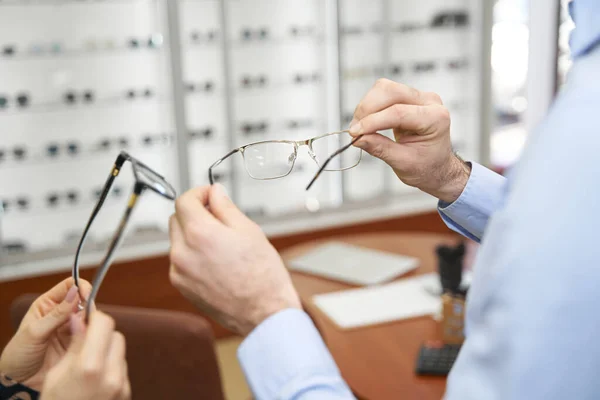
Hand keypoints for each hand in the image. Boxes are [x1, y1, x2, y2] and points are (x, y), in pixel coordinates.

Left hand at [0, 278, 91, 389]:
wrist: (19, 383)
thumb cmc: (18, 356)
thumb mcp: (34, 332)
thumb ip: (56, 314)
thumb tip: (75, 293)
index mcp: (47, 305)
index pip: (69, 286)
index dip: (80, 286)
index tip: (86, 294)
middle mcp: (61, 314)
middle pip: (83, 300)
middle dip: (87, 306)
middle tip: (85, 317)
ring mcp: (71, 328)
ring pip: (89, 317)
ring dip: (89, 322)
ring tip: (82, 332)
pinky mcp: (78, 342)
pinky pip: (90, 333)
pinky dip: (91, 335)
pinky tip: (84, 341)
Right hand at [40, 311, 130, 399]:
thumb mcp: (56, 374)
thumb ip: (74, 345)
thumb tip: (80, 318)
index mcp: (90, 367)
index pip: (105, 323)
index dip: (96, 319)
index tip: (88, 320)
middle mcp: (111, 375)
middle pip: (116, 335)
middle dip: (103, 335)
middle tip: (87, 342)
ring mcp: (122, 385)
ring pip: (121, 352)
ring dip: (108, 352)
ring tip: (89, 367)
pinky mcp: (127, 393)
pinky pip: (122, 369)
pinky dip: (112, 368)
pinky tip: (96, 380)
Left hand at [168, 184, 301, 335]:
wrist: (264, 313)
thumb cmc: (262, 275)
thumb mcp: (249, 230)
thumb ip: (225, 207)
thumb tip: (214, 193)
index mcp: (199, 233)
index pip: (184, 200)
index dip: (199, 193)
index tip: (210, 195)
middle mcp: (182, 252)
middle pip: (176, 218)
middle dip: (194, 213)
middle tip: (218, 218)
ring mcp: (179, 271)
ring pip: (177, 240)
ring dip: (193, 234)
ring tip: (221, 244)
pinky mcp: (181, 286)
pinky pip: (180, 260)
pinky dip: (192, 255)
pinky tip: (216, 261)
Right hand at [348, 78, 470, 202]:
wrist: (437, 166)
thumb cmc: (427, 167)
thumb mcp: (403, 163)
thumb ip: (380, 148)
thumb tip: (357, 138)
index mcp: (436, 118)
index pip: (399, 112)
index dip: (372, 121)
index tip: (354, 132)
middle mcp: (430, 102)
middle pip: (391, 91)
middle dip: (367, 108)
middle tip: (354, 130)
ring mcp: (419, 97)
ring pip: (385, 89)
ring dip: (366, 106)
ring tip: (359, 127)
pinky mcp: (408, 97)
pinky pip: (384, 93)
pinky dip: (370, 106)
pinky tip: (366, 123)